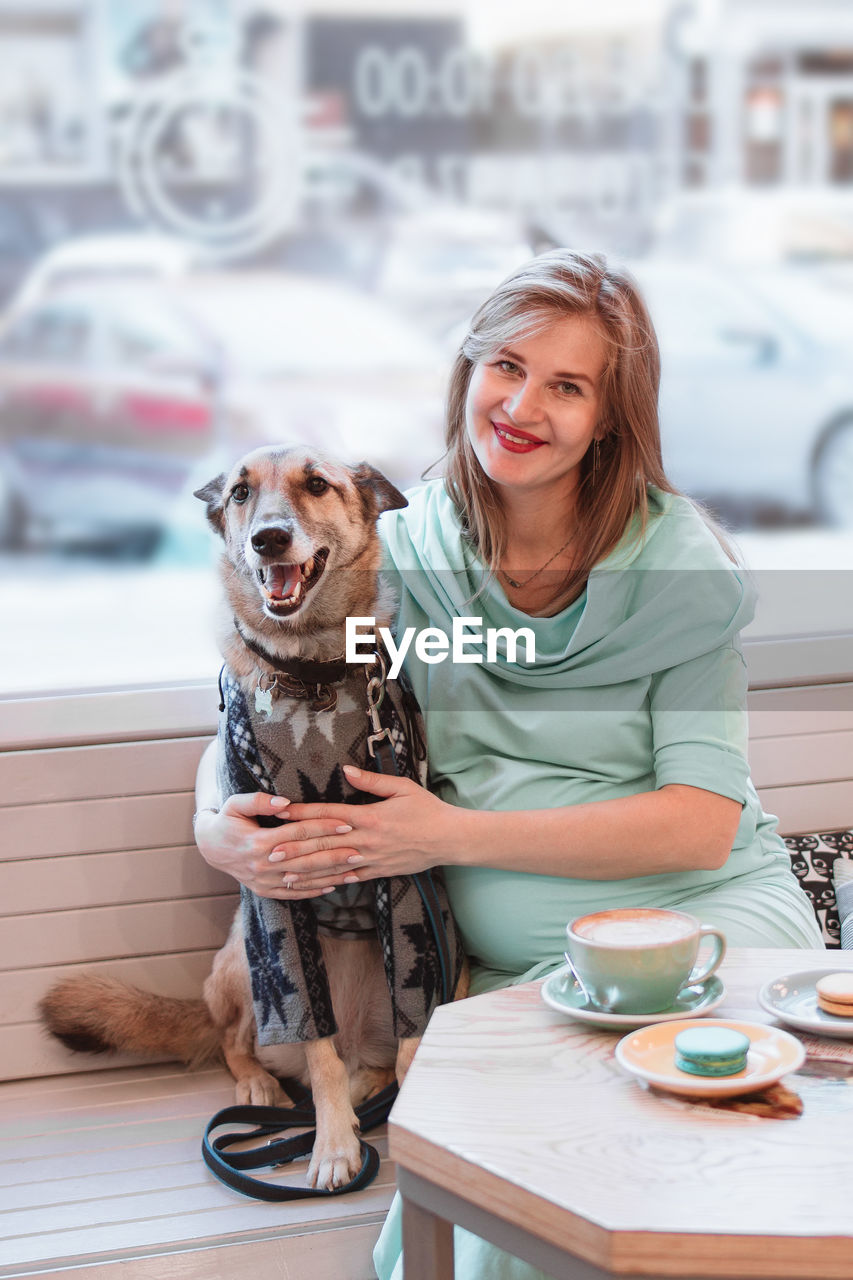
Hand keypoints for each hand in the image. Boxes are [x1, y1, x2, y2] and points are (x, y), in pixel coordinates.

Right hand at [193, 792, 346, 899]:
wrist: (210, 848)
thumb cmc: (227, 820)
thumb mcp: (235, 805)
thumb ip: (258, 801)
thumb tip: (284, 802)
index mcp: (258, 842)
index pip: (298, 833)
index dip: (323, 827)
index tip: (346, 822)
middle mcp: (263, 865)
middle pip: (306, 859)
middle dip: (335, 854)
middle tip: (360, 849)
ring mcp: (264, 881)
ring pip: (304, 879)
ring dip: (331, 876)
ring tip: (355, 870)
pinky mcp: (265, 891)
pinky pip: (293, 893)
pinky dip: (314, 891)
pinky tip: (333, 886)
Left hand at [267, 764, 453, 887]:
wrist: (449, 838)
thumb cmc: (427, 809)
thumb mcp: (402, 787)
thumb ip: (372, 781)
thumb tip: (346, 770)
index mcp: (369, 816)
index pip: (329, 813)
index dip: (303, 813)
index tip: (280, 812)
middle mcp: (366, 839)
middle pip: (324, 843)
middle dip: (295, 847)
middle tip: (269, 851)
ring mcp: (371, 858)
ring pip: (333, 865)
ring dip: (307, 870)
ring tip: (283, 874)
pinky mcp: (378, 871)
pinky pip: (350, 878)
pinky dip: (330, 882)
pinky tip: (314, 885)